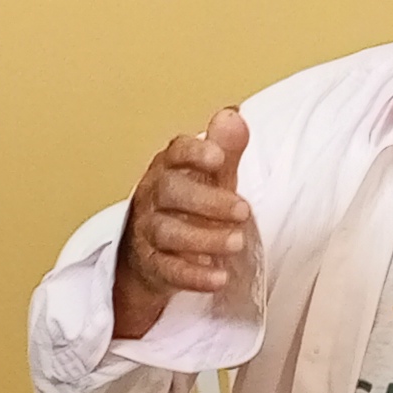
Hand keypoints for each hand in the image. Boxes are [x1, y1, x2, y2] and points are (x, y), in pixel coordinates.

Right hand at [111, 108, 254, 338]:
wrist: (152, 253)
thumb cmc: (187, 206)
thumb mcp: (209, 177)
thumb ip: (224, 148)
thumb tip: (233, 115)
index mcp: (168, 168)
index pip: (175, 152)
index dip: (194, 153)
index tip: (218, 157)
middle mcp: (153, 197)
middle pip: (170, 192)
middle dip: (207, 201)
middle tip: (244, 211)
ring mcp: (148, 231)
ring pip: (167, 232)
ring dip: (204, 238)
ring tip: (237, 243)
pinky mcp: (152, 265)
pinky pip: (168, 270)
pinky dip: (193, 276)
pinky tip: (218, 277)